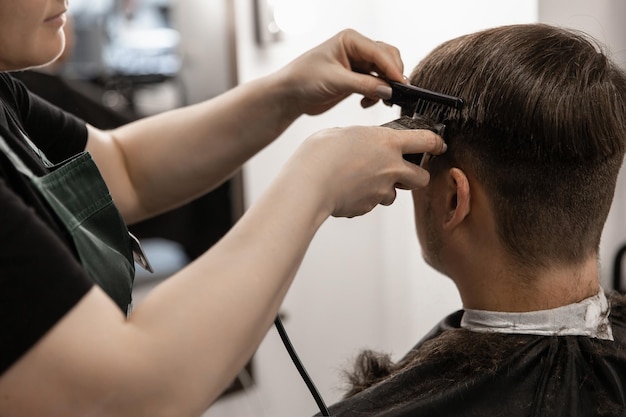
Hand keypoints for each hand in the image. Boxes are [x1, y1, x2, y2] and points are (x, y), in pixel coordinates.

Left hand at [275, 29, 403, 115]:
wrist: (289, 96)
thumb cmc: (303, 79)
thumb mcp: (335, 81)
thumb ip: (363, 85)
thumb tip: (388, 90)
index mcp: (350, 40)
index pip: (379, 52)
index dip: (392, 68)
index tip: (400, 84)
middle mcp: (356, 49)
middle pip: (387, 59)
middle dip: (392, 76)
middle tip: (395, 94)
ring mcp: (356, 65)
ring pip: (383, 73)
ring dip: (385, 87)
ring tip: (380, 100)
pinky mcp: (355, 80)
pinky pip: (375, 85)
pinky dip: (376, 95)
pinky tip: (365, 103)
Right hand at [280, 126, 445, 217]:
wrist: (308, 184)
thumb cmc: (321, 154)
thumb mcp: (343, 133)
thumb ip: (361, 138)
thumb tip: (362, 143)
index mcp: (388, 143)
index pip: (427, 140)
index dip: (437, 142)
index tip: (439, 144)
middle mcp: (392, 168)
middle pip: (422, 177)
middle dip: (415, 175)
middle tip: (402, 170)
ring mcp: (382, 191)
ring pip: (394, 194)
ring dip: (386, 188)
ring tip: (362, 180)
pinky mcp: (368, 207)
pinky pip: (372, 203)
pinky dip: (364, 198)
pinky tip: (347, 190)